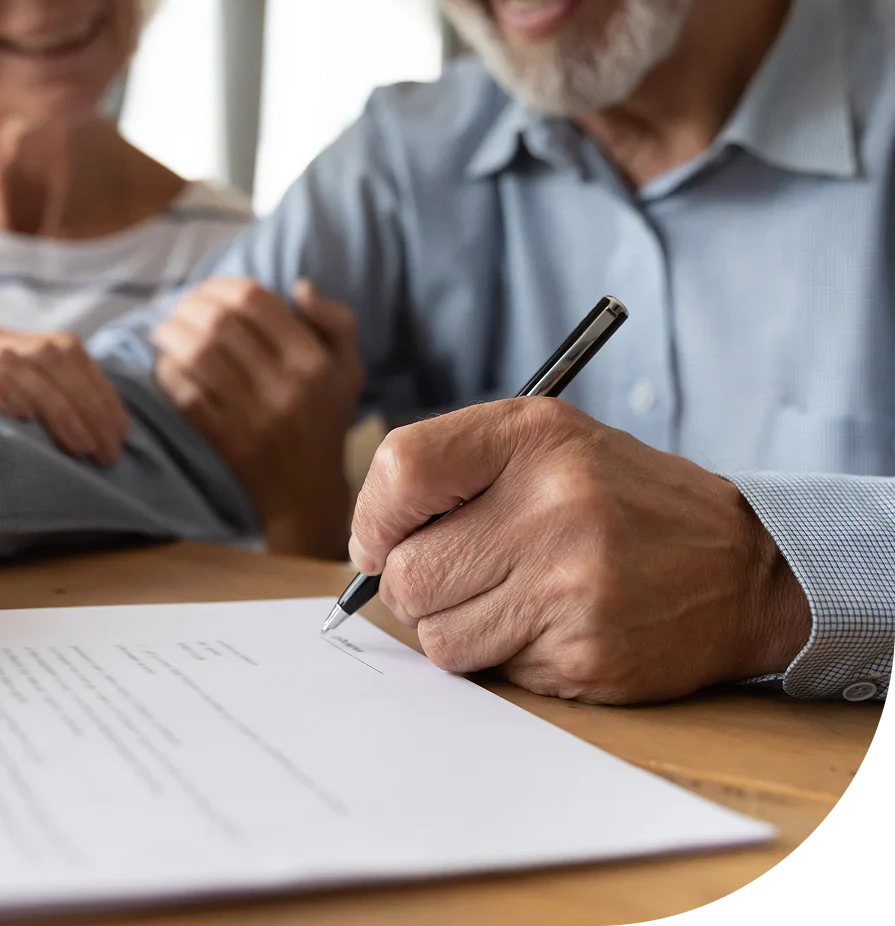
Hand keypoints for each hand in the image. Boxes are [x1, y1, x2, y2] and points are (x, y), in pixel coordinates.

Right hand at [0, 323, 128, 463]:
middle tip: (109, 451)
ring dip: (62, 410)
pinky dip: (7, 395)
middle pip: (53, 356)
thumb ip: (28, 412)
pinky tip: (27, 421)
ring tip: (85, 449)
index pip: (66, 350)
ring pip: (23, 365)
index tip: (120, 432)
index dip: (99, 390)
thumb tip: (94, 443)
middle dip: (90, 406)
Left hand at [151, 278, 362, 558]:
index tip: (207, 290)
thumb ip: (335, 322)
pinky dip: (168, 373)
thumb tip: (299, 285)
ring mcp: (253, 416)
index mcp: (312, 362)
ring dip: (171, 334)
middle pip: (221, 323)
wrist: (307, 494)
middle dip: (189, 306)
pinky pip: (186, 395)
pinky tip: (165, 364)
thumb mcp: (349, 370)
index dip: (221, 285)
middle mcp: (285, 386)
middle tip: (178, 308)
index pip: (256, 301)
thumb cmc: (324, 421)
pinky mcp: (226, 441)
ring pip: (198, 355)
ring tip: (163, 330)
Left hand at [349, 399, 812, 703]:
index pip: (401, 471)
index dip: (373, 517)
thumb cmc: (621, 500)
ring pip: (437, 635)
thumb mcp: (546, 444)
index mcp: (534, 437)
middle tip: (454, 576)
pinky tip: (549, 625)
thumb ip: (451, 471)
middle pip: (406, 572)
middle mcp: (554, 505)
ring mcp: (573, 585)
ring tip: (508, 599)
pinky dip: (502, 656)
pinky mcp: (586, 653)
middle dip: (411, 586)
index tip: (381, 540)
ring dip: (454, 627)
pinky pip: (490, 671)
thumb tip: (366, 546)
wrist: (743, 567)